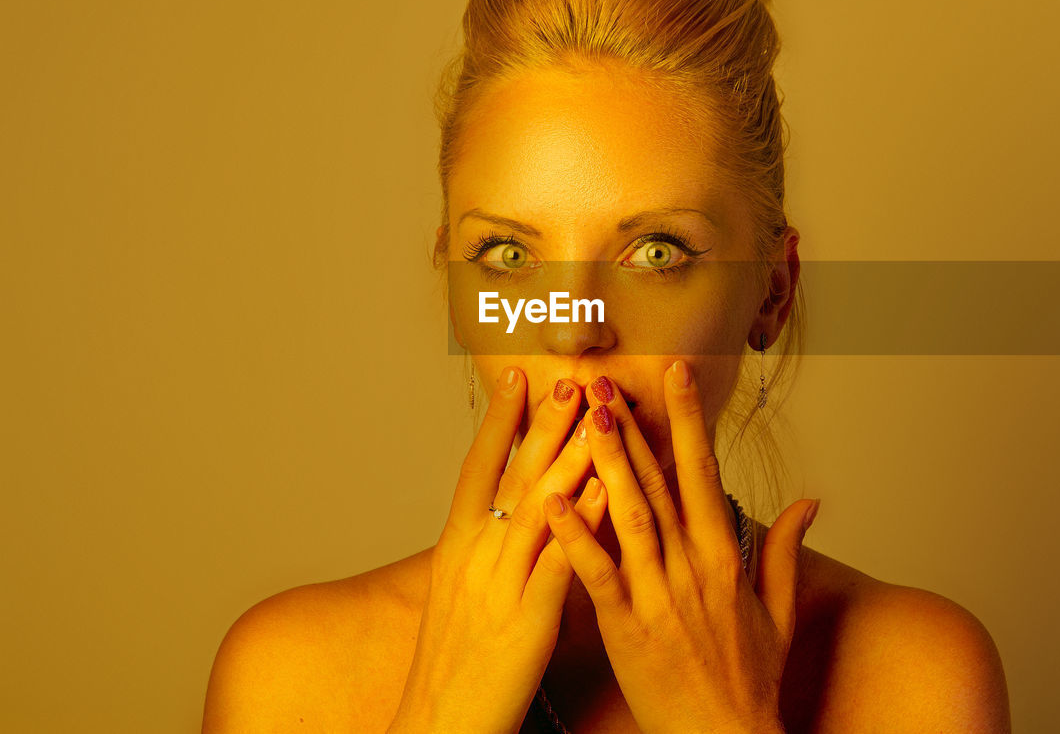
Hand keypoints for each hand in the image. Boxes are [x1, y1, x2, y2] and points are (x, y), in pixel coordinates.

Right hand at [388, 369, 609, 733]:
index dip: (499, 421)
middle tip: (569, 377)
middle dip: (542, 424)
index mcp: (457, 551)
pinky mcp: (526, 622)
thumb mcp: (459, 597)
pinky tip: (609, 493)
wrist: (435, 728)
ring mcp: (499, 587)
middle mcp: (475, 559)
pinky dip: (583, 524)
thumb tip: (506, 515)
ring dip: (569, 457)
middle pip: (512, 477)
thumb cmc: (453, 668)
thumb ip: (483, 553)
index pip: (478, 469)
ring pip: (538, 510)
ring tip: (596, 414)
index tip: (517, 376)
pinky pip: (559, 564)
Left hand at [542, 361, 818, 733]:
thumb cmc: (750, 681)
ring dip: (607, 462)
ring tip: (587, 416)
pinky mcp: (626, 627)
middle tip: (606, 380)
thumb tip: (809, 502)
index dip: (688, 420)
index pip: (703, 472)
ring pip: (630, 515)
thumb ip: (785, 551)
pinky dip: (575, 536)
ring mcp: (659, 595)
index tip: (675, 375)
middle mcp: (692, 566)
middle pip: (659, 482)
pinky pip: (597, 573)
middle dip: (632, 427)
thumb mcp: (780, 613)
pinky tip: (553, 501)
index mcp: (725, 557)